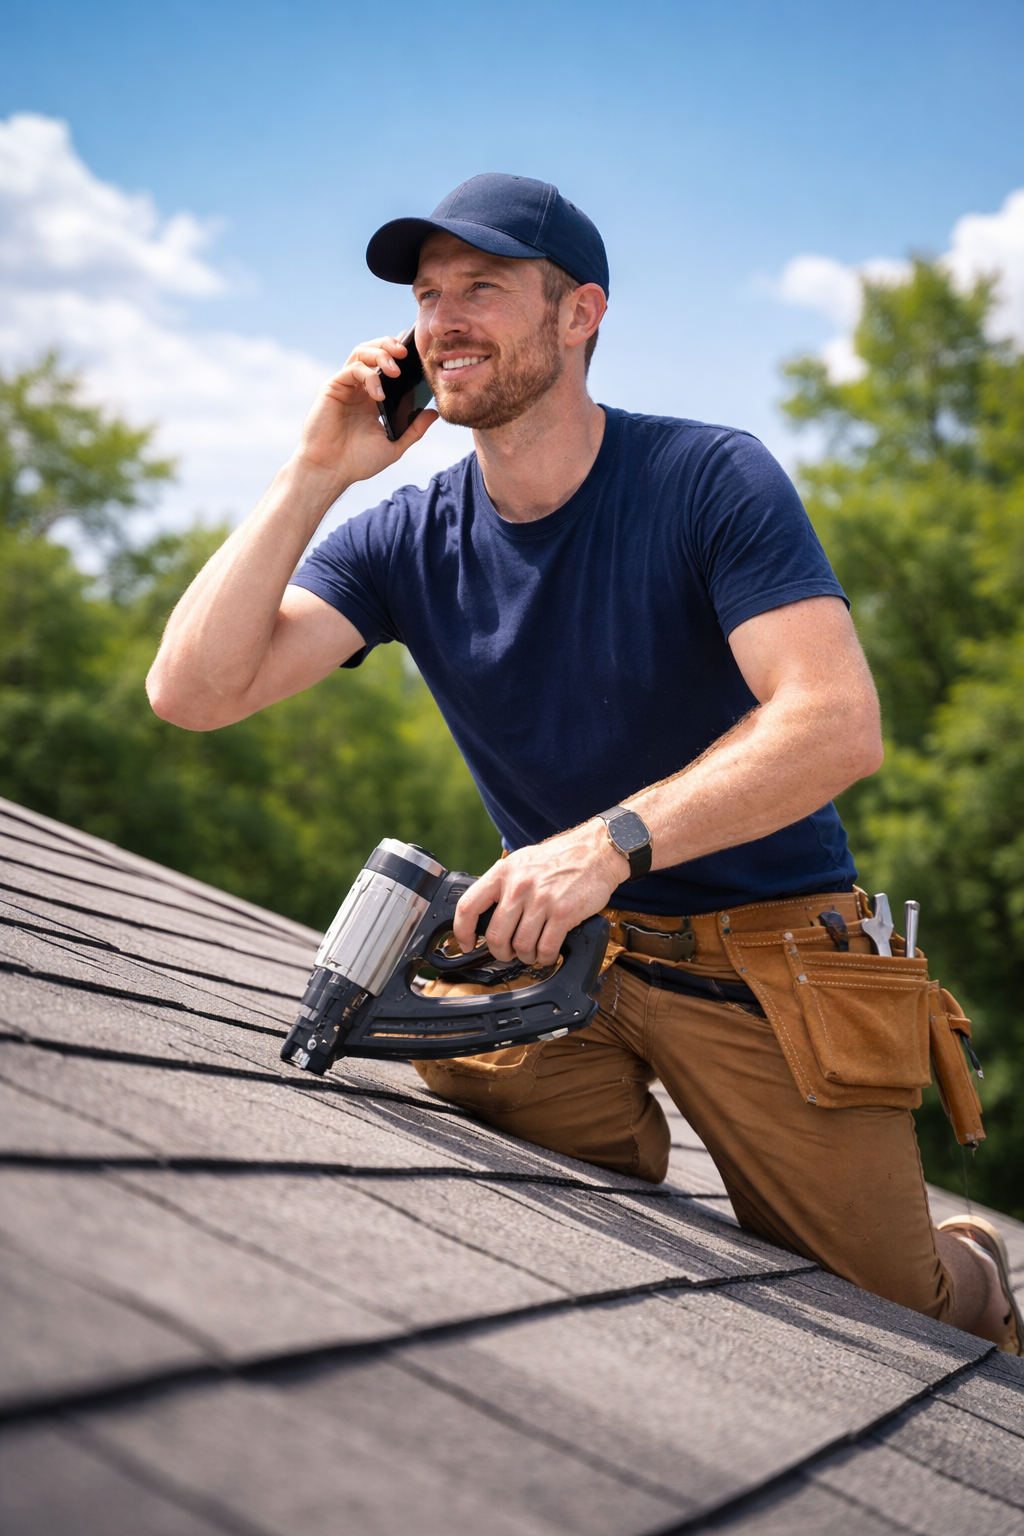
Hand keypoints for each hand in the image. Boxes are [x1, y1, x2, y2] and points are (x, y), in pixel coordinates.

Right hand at [293, 336, 437, 490]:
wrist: (331, 472)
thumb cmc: (357, 462)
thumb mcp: (394, 445)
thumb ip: (414, 429)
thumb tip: (434, 413)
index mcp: (372, 397)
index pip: (386, 364)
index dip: (399, 353)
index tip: (417, 350)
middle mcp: (357, 387)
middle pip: (372, 350)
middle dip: (389, 344)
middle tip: (406, 352)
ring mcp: (344, 386)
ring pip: (361, 353)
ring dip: (380, 354)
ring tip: (395, 370)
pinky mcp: (331, 388)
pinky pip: (352, 370)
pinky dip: (368, 376)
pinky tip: (378, 395)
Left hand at [453, 819, 628, 966]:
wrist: (596, 851)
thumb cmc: (559, 858)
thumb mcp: (522, 862)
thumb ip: (503, 884)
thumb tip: (484, 912)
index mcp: (503, 873)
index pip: (468, 906)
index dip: (462, 931)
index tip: (467, 943)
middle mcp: (519, 886)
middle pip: (495, 935)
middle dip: (500, 952)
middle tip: (508, 953)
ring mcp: (541, 900)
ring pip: (521, 946)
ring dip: (525, 956)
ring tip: (532, 952)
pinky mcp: (563, 913)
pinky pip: (546, 948)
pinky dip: (545, 958)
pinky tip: (548, 954)